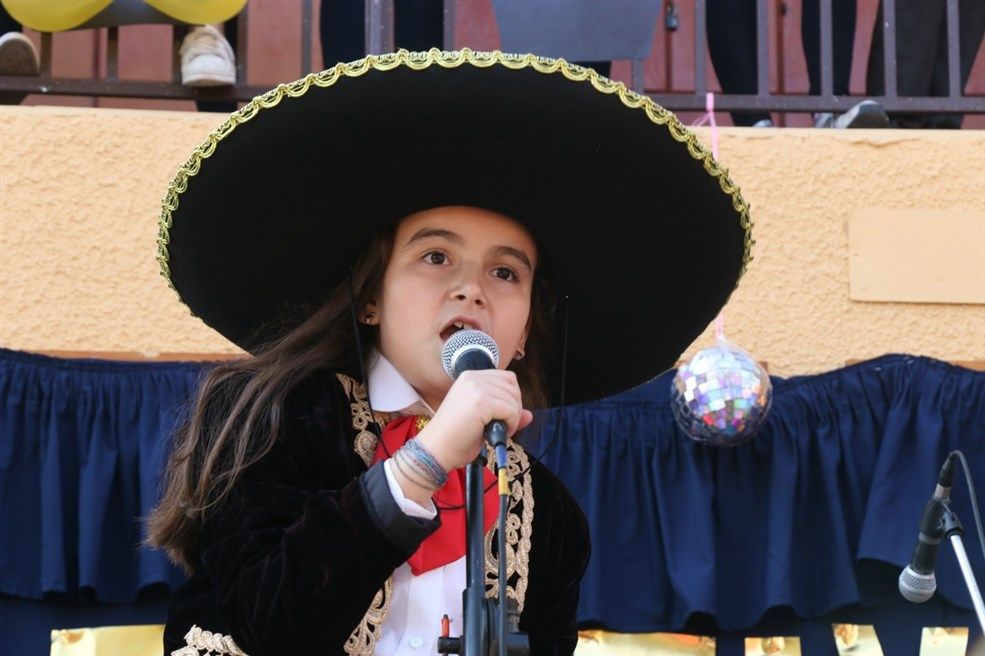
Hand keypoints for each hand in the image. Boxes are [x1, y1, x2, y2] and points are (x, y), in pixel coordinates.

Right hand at [417, 369, 533, 471]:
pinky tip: (495, 434)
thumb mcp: (483, 420)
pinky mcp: (481, 402)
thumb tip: (529, 415)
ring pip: (513, 400)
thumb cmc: (455, 438)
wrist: (436, 450)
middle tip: (501, 426)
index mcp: (470, 377)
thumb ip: (505, 413)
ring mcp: (476, 388)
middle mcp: (473, 377)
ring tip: (496, 431)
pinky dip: (510, 425)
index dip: (511, 398)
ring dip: (512, 419)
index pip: (507, 378)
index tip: (501, 416)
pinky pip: (511, 411)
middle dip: (514, 409)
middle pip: (513, 387)